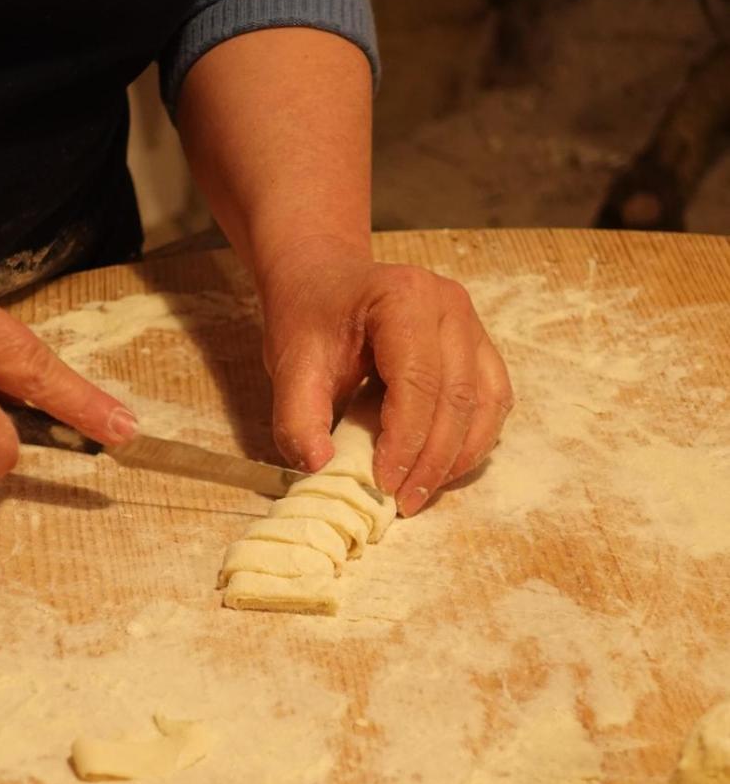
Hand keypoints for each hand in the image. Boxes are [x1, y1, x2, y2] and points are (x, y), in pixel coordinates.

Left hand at [259, 239, 513, 515]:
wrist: (325, 281)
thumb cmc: (310, 318)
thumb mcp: (290, 363)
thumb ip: (297, 416)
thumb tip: (320, 466)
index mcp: (404, 298)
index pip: (418, 383)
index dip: (406, 441)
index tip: (383, 483)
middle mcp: (450, 305)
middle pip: (457, 397)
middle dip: (432, 459)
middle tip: (403, 501)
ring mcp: (472, 324)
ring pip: (485, 404)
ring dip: (458, 456)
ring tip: (421, 491)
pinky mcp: (479, 346)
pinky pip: (493, 401)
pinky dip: (472, 440)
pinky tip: (442, 467)